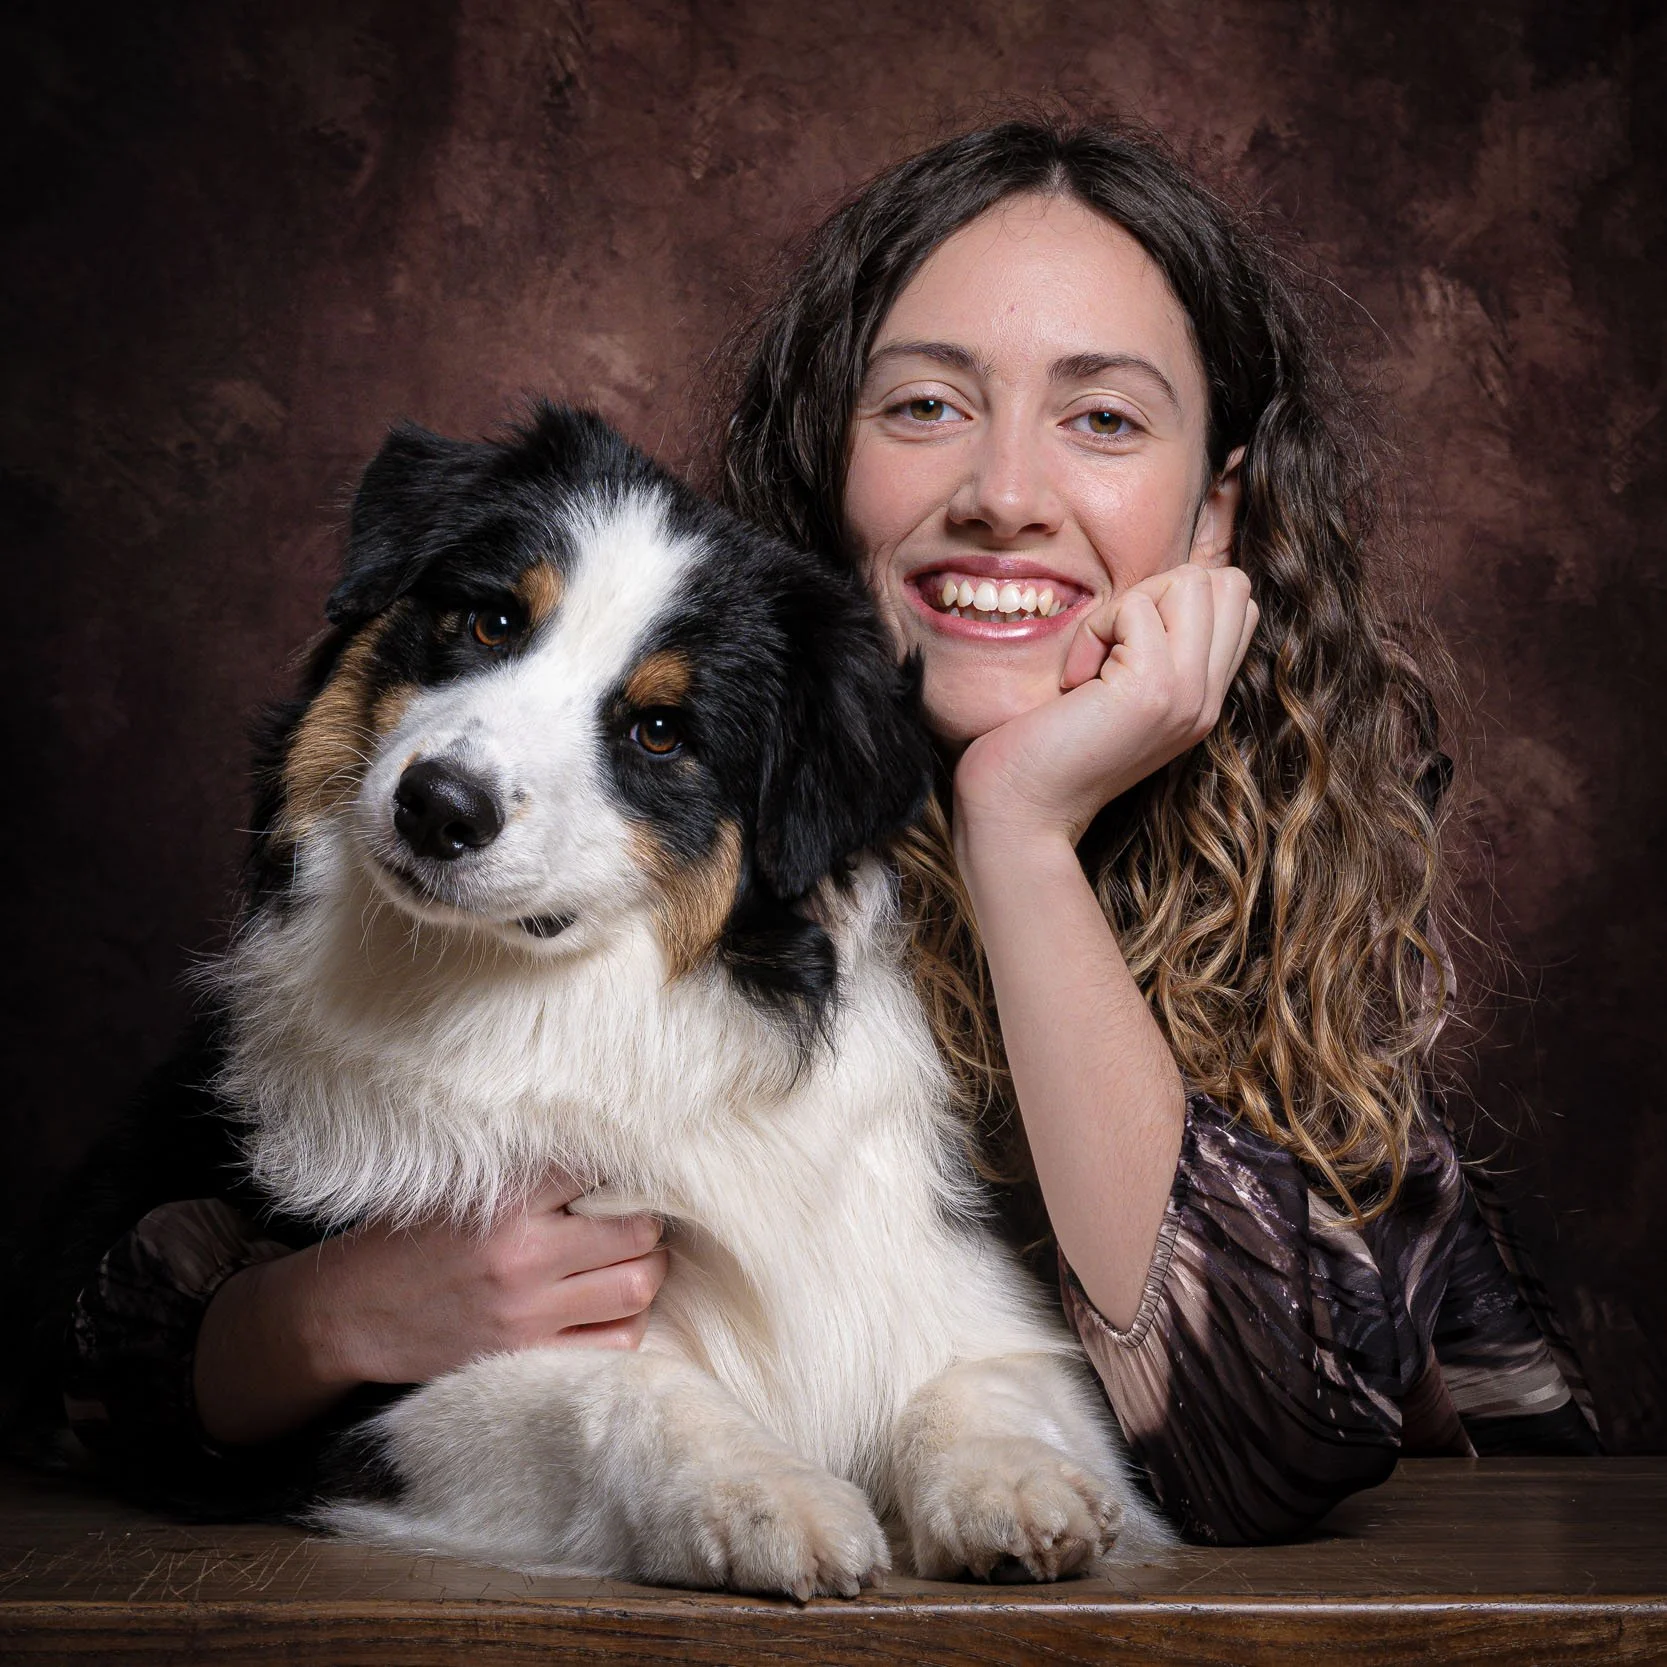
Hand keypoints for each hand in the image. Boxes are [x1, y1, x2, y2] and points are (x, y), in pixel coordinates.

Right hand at [195, 1172, 666, 1442]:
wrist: (345, 1316)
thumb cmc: (402, 1240)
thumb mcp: (452, 1187)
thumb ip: (520, 1171)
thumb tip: (596, 1148)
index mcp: (504, 1200)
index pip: (599, 1167)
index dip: (624, 1163)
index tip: (629, 1164)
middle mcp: (523, 1255)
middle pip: (637, 1230)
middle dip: (648, 1219)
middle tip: (638, 1213)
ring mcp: (528, 1311)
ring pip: (638, 1286)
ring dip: (648, 1267)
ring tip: (632, 1256)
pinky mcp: (527, 1355)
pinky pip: (616, 1341)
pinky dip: (628, 1319)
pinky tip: (611, 1301)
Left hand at [953, 564, 1257, 853]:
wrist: (1021, 811)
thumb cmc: (1048, 747)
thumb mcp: (1119, 693)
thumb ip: (1153, 650)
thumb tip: (1158, 588)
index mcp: (1204, 698)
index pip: (1237, 603)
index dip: (1175, 599)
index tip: (1124, 646)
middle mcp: (1208, 697)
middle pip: (1227, 583)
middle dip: (1160, 591)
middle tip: (1112, 645)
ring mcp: (1188, 693)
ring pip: (1193, 582)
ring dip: (1130, 606)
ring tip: (1096, 661)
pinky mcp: (1154, 688)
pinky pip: (1136, 607)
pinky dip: (1095, 629)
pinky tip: (1075, 680)